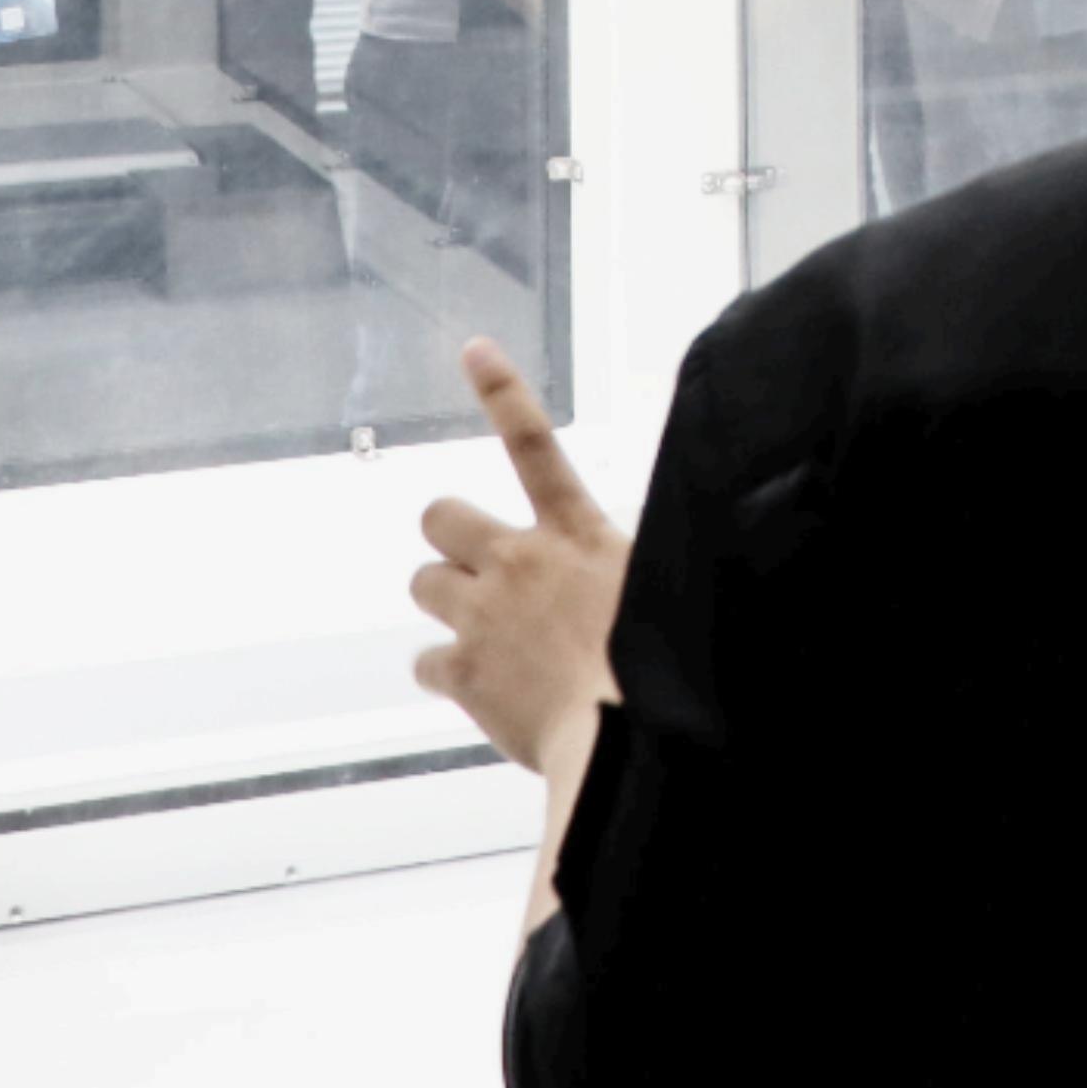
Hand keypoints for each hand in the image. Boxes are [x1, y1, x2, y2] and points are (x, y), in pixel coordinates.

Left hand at [406, 342, 623, 779]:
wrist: (626, 739)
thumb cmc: (660, 667)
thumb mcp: (662, 586)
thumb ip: (635, 560)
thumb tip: (645, 555)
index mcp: (577, 535)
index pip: (535, 445)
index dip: (502, 391)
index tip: (473, 348)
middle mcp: (521, 562)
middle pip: (442, 517)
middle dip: (449, 536)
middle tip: (475, 564)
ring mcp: (483, 615)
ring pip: (424, 583)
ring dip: (446, 600)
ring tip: (483, 632)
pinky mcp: (462, 671)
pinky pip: (426, 661)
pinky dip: (446, 673)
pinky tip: (480, 689)